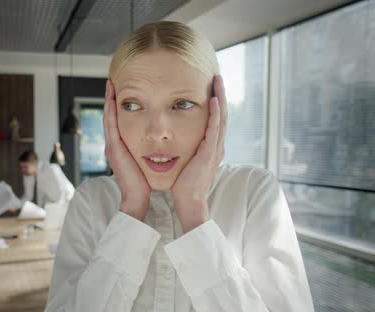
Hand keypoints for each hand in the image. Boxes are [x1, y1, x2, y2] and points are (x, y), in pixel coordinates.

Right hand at [104, 80, 150, 220]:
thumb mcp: (146, 160)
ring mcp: (111, 146)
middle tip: (112, 81)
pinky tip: (111, 99)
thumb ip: (148, 149)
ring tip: (110, 85)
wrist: (137, 197)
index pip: (119, 121)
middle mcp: (114, 144)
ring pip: (108, 117)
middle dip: (110, 99)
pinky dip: (109, 111)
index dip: (118, 105)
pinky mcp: (113, 148)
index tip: (121, 91)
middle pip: (110, 116)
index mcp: (122, 146)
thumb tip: (160, 140)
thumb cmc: (145, 181)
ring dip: (108, 100)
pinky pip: (110, 125)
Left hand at [171, 75, 226, 232]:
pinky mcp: (210, 153)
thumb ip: (188, 148)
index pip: (215, 118)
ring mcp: (215, 149)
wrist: (188, 201)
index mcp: (211, 146)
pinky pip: (214, 129)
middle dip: (220, 94)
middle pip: (222, 114)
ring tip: (218, 81)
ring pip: (221, 117)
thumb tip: (178, 138)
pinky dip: (215, 114)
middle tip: (218, 76)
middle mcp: (216, 145)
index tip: (211, 86)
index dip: (215, 102)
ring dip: (220, 98)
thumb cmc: (184, 183)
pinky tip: (214, 100)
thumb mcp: (187, 160)